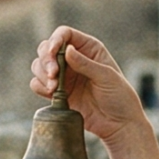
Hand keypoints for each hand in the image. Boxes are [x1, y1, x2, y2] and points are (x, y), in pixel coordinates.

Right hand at [29, 27, 148, 144]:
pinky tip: (51, 94)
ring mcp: (64, 75)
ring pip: (39, 65)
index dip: (55, 40)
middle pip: (46, 48)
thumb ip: (85, 64)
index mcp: (88, 48)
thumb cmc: (119, 96)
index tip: (53, 52)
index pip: (64, 34)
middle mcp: (73, 58)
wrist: (118, 123)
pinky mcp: (57, 92)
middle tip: (53, 74)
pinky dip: (40, 86)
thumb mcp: (106, 77)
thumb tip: (66, 50)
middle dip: (46, 60)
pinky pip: (38, 84)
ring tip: (54, 88)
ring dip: (42, 74)